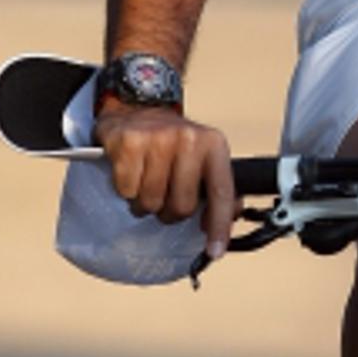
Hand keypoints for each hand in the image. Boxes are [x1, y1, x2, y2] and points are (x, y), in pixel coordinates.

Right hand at [94, 100, 236, 258]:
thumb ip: (218, 186)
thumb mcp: (203, 156)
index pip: (222, 193)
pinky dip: (126, 189)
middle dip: (170, 212)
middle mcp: (189, 140)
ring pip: (151, 202)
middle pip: (182, 206)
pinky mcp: (128, 143)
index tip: (215, 250)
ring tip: (146, 182)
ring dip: (145, 202)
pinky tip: (131, 172)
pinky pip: (127, 190)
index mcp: (213, 145)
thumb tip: (231, 217)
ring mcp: (157, 139)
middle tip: (164, 196)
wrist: (137, 106)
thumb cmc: (172, 141)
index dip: (219, 226)